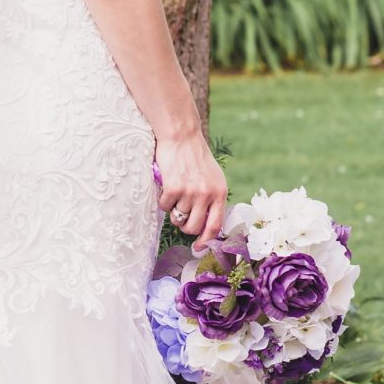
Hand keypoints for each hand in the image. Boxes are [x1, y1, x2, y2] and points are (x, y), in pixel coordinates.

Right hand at [153, 130, 228, 245]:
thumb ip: (212, 199)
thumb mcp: (213, 177)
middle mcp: (207, 194)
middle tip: (181, 214)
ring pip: (178, 218)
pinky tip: (167, 186)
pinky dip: (163, 200)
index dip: (206, 241)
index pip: (215, 226)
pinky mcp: (174, 188)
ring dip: (173, 209)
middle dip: (185, 225)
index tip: (197, 248)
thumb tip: (206, 227)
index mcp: (219, 193)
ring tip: (175, 193)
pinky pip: (165, 207)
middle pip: (193, 227)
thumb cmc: (196, 157)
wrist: (182, 136)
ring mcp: (190, 192)